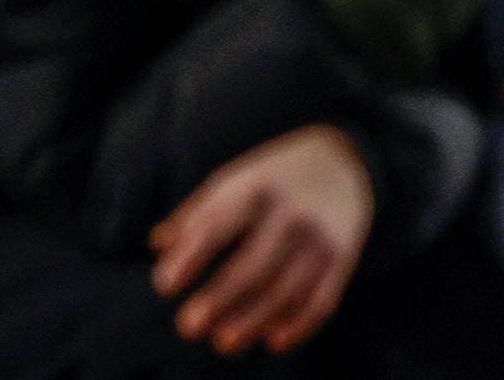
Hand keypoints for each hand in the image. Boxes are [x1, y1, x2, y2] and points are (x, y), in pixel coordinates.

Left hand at [150, 124, 373, 355]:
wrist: (344, 163)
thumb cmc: (273, 179)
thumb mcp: (234, 181)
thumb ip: (197, 214)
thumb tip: (159, 245)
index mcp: (257, 190)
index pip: (220, 226)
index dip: (191, 256)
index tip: (165, 284)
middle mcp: (292, 215)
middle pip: (254, 265)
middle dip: (220, 298)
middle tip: (188, 326)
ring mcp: (320, 239)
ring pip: (287, 289)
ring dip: (254, 319)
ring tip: (223, 341)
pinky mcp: (343, 260)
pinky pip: (323, 299)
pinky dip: (300, 323)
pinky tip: (274, 340)